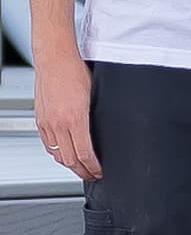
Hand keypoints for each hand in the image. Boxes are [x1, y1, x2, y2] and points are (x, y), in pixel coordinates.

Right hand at [34, 44, 98, 181]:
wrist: (54, 59)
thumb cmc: (75, 72)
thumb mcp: (95, 96)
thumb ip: (96, 117)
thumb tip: (105, 131)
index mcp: (75, 119)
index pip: (85, 155)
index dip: (94, 168)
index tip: (100, 171)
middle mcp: (58, 124)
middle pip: (71, 160)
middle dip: (83, 172)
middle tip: (92, 175)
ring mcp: (47, 123)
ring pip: (57, 155)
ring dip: (70, 164)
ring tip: (80, 167)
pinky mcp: (40, 120)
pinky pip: (47, 145)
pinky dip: (57, 153)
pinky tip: (65, 153)